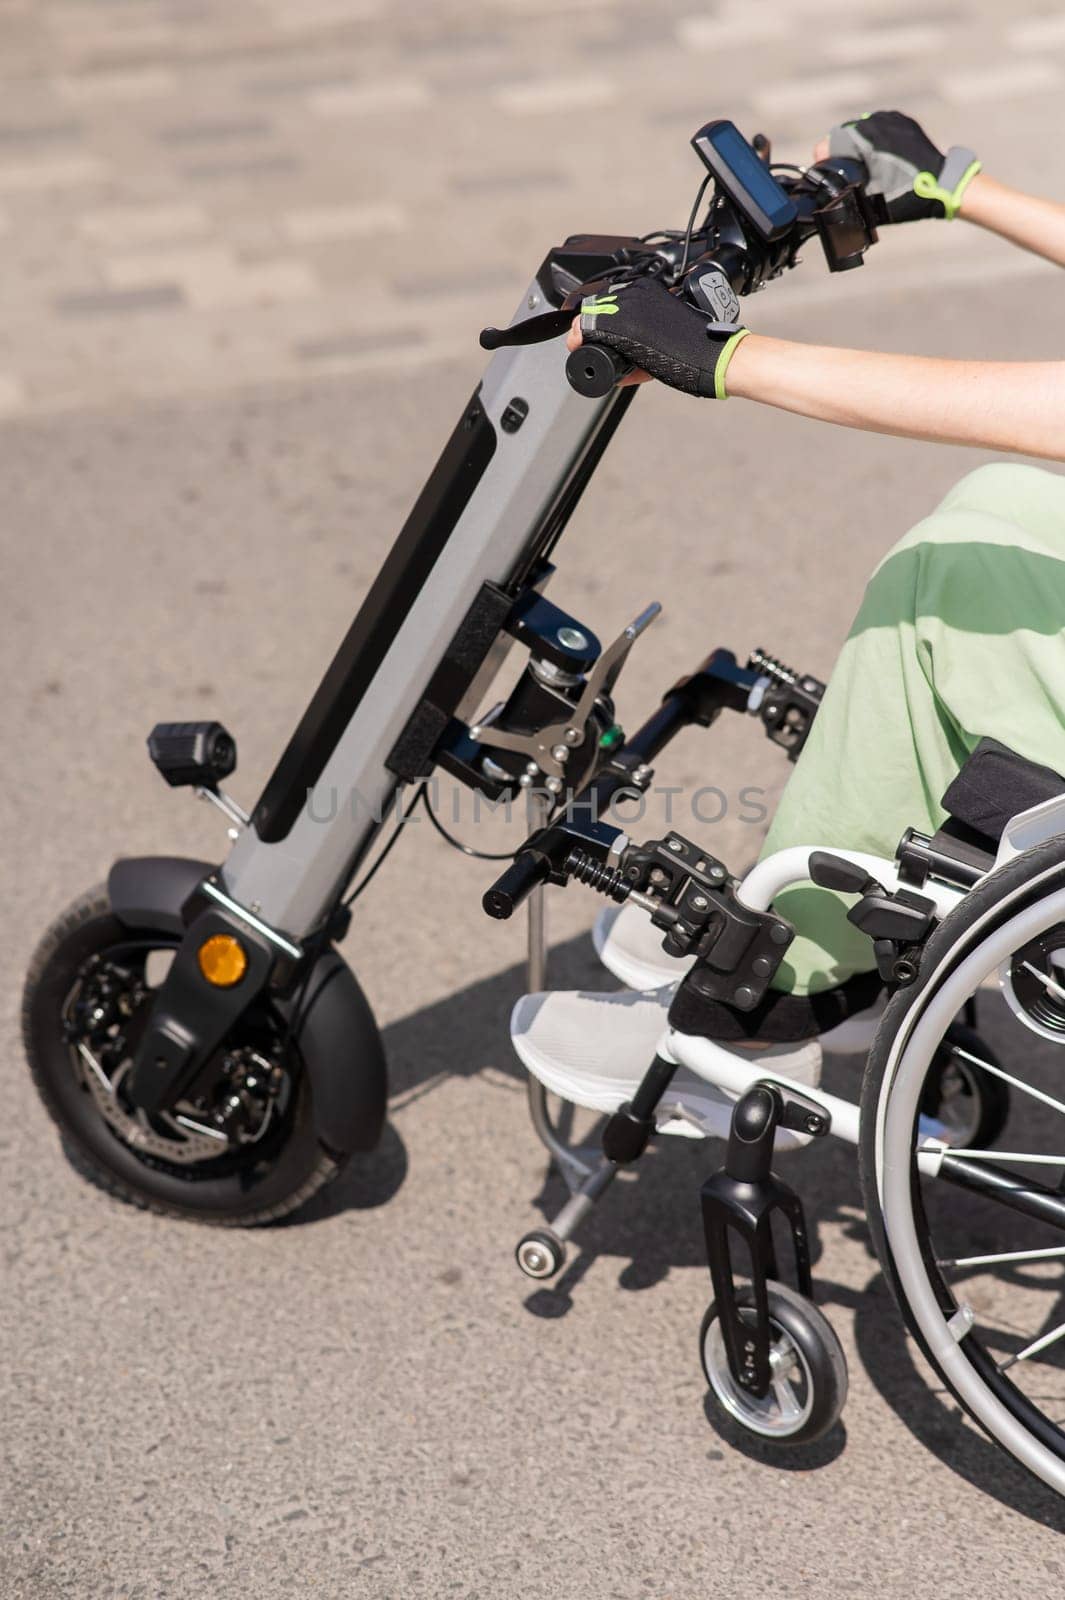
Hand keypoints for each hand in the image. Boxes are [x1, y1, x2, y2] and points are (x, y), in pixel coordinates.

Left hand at [566, 276, 749, 399]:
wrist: (711, 355)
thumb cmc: (697, 348)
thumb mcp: (665, 335)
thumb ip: (643, 345)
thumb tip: (623, 370)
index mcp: (648, 289)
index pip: (609, 300)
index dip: (596, 319)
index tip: (589, 334)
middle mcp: (636, 292)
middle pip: (596, 307)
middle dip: (588, 328)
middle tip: (583, 344)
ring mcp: (628, 307)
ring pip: (590, 317)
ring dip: (584, 335)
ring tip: (583, 349)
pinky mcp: (622, 323)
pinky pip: (589, 329)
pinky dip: (579, 340)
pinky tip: (579, 348)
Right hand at [820, 110, 980, 221]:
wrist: (941, 185)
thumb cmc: (906, 196)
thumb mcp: (868, 198)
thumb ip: (845, 189)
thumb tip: (828, 189)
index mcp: (865, 138)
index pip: (831, 141)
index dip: (824, 157)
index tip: (823, 169)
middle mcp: (877, 122)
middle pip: (845, 134)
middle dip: (841, 152)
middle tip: (843, 172)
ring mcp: (891, 119)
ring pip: (862, 129)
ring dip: (858, 146)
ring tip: (862, 166)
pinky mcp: (903, 122)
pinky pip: (879, 128)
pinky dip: (874, 142)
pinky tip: (878, 159)